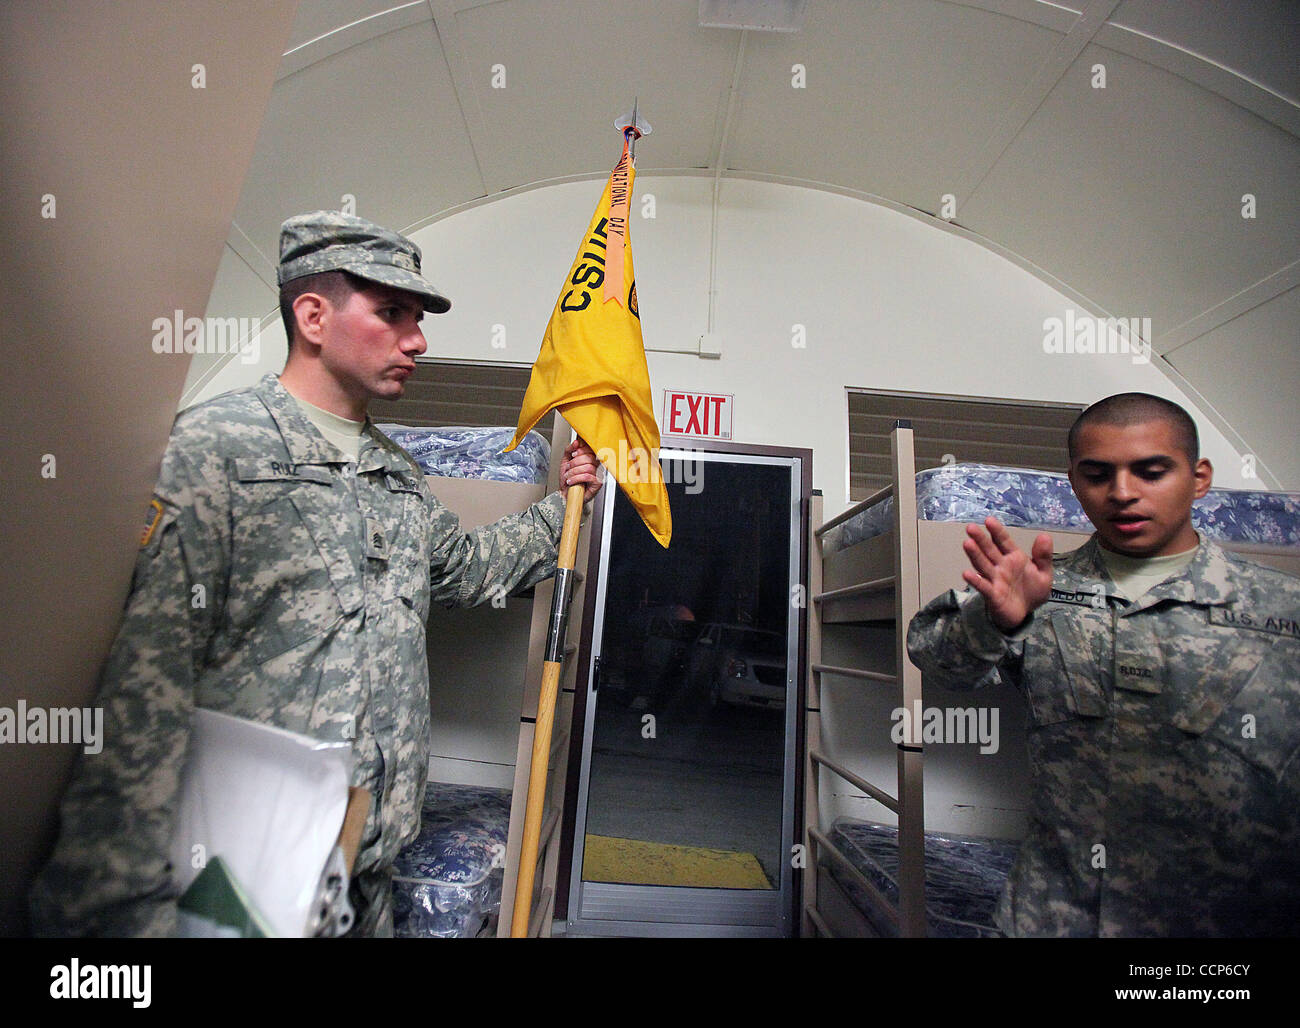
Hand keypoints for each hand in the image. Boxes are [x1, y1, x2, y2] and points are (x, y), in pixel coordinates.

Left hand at [560, 438, 602, 502]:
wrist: (565, 494)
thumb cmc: (567, 479)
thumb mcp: (565, 461)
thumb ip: (569, 450)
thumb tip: (576, 442)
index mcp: (589, 459)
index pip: (591, 449)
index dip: (582, 450)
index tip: (573, 454)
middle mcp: (595, 466)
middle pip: (589, 458)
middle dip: (575, 463)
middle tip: (568, 468)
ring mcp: (598, 475)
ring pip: (588, 467)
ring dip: (574, 472)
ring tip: (568, 476)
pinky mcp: (597, 484)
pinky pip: (588, 477)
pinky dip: (576, 478)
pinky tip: (571, 481)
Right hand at [961, 517, 1053, 631]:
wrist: (1026, 613)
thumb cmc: (1032, 591)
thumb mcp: (1044, 573)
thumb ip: (1043, 556)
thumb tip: (1045, 535)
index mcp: (1014, 557)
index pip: (1003, 541)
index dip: (996, 531)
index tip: (988, 520)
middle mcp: (1001, 566)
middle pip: (989, 550)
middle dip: (980, 539)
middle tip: (970, 528)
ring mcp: (995, 579)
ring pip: (983, 565)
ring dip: (975, 555)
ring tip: (967, 544)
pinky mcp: (992, 595)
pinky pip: (983, 586)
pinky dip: (975, 581)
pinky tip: (966, 574)